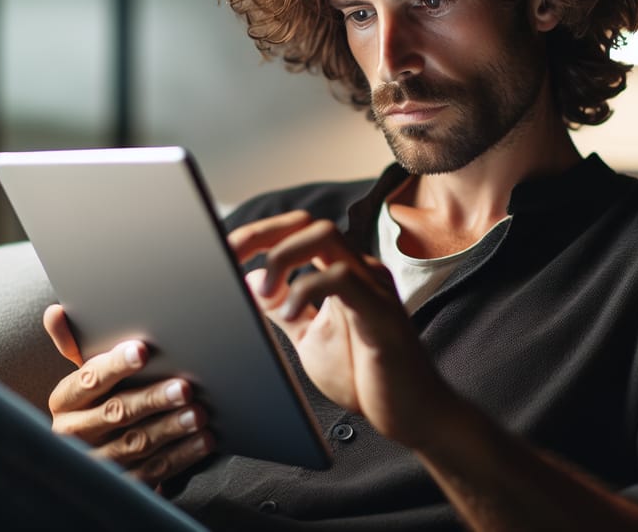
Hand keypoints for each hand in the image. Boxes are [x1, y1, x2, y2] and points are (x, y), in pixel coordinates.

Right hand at [43, 304, 214, 488]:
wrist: (94, 453)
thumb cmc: (97, 399)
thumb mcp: (85, 375)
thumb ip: (75, 344)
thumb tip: (56, 311)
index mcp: (66, 402)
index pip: (88, 380)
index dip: (115, 364)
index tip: (142, 350)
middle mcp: (75, 433)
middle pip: (116, 412)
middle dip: (152, 398)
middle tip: (183, 387)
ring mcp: (98, 461)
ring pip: (136, 444)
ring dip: (170, 428)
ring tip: (197, 414)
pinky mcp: (122, 483)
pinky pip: (153, 471)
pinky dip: (181, 455)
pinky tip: (202, 440)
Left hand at [228, 210, 448, 447]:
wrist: (411, 413)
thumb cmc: (365, 376)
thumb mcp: (310, 338)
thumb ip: (283, 309)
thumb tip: (251, 281)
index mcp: (343, 273)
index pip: (299, 232)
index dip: (259, 234)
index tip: (226, 251)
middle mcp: (360, 270)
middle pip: (309, 223)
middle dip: (264, 234)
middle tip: (232, 258)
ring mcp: (373, 286)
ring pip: (326, 237)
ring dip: (283, 257)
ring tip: (266, 291)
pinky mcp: (381, 311)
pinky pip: (342, 278)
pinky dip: (307, 288)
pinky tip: (292, 312)